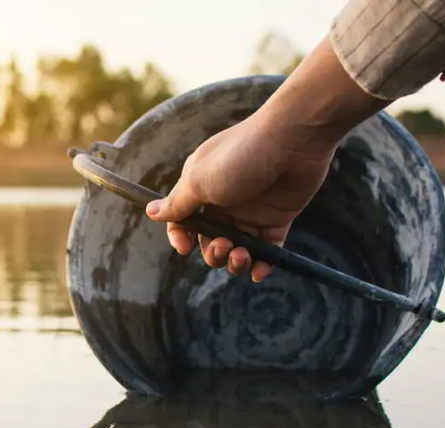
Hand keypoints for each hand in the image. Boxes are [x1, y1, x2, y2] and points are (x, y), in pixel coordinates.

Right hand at [144, 111, 336, 281]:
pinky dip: (262, 263)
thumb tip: (150, 212)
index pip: (183, 220)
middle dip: (212, 252)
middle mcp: (224, 200)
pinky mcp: (278, 217)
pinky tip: (259, 270)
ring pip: (237, 247)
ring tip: (242, 256)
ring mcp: (252, 210)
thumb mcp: (200, 181)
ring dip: (235, 261)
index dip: (181, 236)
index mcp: (200, 186)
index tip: (185, 247)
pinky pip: (267, 248)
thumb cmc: (241, 155)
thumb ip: (178, 203)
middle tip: (223, 246)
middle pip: (210, 238)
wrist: (294, 140)